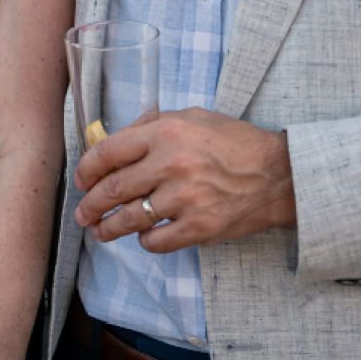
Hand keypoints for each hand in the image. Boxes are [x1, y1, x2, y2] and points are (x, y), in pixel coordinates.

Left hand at [72, 108, 295, 252]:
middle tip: (82, 213)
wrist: (279, 174)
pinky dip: (145, 242)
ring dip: (108, 229)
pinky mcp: (199, 228)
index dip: (87, 169)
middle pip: (113, 190)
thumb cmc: (234, 142)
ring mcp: (185, 199)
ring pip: (129, 220)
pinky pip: (156, 242)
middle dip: (90, 204)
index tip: (80, 180)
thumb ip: (152, 125)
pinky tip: (144, 237)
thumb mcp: (192, 118)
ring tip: (100, 232)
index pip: (108, 152)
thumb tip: (113, 138)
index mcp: (165, 133)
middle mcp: (171, 165)